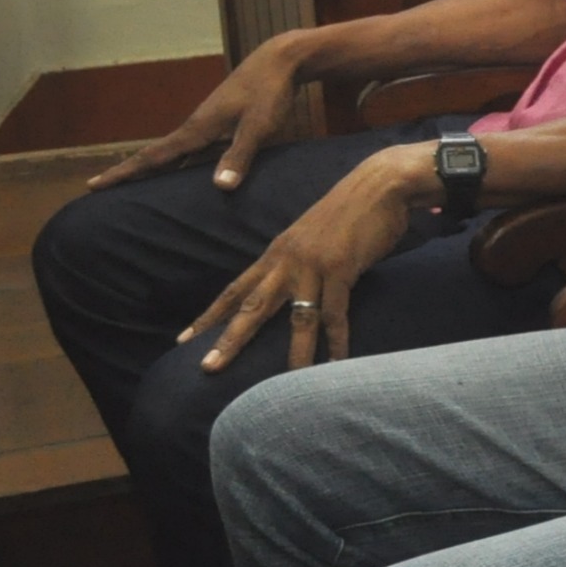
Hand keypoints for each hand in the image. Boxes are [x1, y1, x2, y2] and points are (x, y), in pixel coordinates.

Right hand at [89, 38, 308, 191]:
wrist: (279, 61)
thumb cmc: (270, 92)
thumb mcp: (259, 127)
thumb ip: (240, 156)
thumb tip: (219, 187)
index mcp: (197, 130)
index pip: (153, 158)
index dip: (124, 173)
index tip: (93, 185)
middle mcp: (195, 127)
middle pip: (156, 156)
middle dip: (129, 173)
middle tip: (99, 189)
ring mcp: (207, 124)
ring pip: (173, 153)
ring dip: (153, 169)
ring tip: (133, 187)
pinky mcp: (222, 122)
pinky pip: (193, 149)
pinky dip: (180, 163)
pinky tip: (182, 173)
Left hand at [177, 142, 426, 369]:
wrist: (380, 184)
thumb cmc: (350, 209)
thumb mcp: (312, 235)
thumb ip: (300, 260)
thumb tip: (296, 284)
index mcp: (276, 253)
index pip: (235, 289)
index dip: (210, 315)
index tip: (185, 338)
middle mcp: (286, 261)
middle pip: (250, 306)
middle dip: (228, 339)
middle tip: (207, 367)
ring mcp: (313, 266)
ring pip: (296, 318)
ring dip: (293, 353)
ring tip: (285, 382)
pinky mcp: (341, 269)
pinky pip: (336, 313)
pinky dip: (336, 340)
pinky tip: (336, 362)